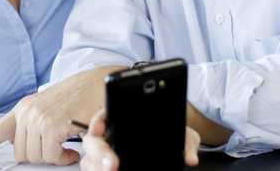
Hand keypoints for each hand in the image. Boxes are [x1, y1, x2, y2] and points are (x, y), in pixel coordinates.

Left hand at [0, 67, 120, 165]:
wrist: (97, 82)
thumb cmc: (78, 97)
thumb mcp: (49, 107)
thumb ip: (32, 124)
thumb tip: (24, 147)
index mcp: (23, 108)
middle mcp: (27, 112)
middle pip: (21, 153)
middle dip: (40, 156)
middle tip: (57, 149)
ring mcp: (38, 119)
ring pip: (36, 157)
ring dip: (53, 157)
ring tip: (66, 146)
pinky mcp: (52, 126)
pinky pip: (51, 156)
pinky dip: (63, 158)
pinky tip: (71, 149)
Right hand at [81, 109, 200, 170]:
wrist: (170, 149)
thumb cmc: (171, 137)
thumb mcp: (183, 136)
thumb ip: (187, 143)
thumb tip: (190, 158)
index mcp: (122, 118)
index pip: (103, 114)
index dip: (98, 121)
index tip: (101, 128)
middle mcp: (109, 136)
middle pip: (92, 140)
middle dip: (98, 152)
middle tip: (113, 164)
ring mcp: (105, 154)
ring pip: (89, 160)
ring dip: (96, 166)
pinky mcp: (105, 167)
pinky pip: (95, 170)